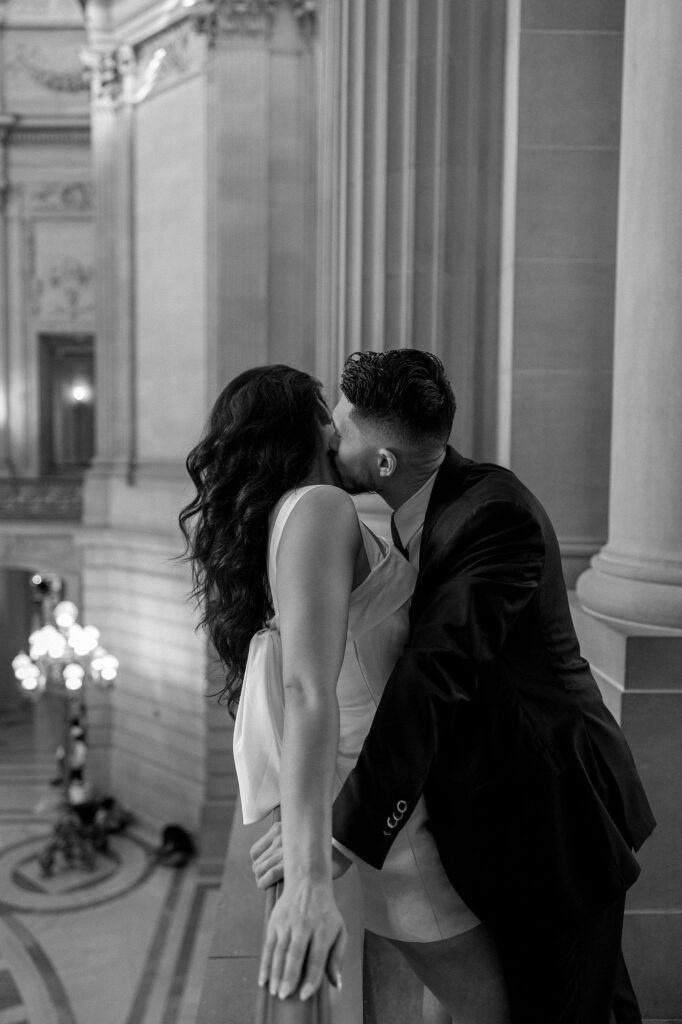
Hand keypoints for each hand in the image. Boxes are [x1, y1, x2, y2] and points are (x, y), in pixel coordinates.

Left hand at [251, 824, 352, 887]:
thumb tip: (270, 867)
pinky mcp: (290, 861)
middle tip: (265, 882)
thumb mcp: (298, 840)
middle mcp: (279, 837)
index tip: (263, 871)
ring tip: (265, 885)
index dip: (257, 864)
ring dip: (260, 880)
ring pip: (260, 868)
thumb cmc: (320, 848)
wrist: (338, 849)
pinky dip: (264, 882)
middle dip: (259, 874)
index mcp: (280, 829)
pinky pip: (269, 873)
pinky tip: (265, 886)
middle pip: (257, 862)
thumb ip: (284, 849)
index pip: (256, 851)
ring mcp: (284, 849)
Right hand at [258, 878, 345, 1000]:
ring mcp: (288, 924)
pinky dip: (265, 964)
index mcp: (322, 931)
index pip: (316, 958)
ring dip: (275, 973)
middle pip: (295, 955)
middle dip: (289, 977)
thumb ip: (337, 957)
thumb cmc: (325, 912)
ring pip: (279, 952)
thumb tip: (336, 983)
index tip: (304, 995)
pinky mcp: (275, 922)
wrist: (308, 882)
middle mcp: (304, 926)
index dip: (310, 978)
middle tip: (285, 996)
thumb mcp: (339, 930)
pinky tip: (263, 979)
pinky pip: (268, 946)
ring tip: (274, 992)